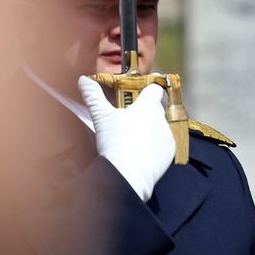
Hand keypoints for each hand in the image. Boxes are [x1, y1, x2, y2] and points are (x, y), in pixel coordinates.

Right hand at [78, 77, 173, 201]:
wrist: (128, 174)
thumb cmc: (115, 143)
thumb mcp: (101, 116)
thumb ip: (93, 95)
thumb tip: (83, 80)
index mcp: (148, 105)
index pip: (155, 88)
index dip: (147, 87)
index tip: (139, 91)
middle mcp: (161, 117)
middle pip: (155, 107)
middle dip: (144, 111)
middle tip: (128, 119)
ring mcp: (167, 135)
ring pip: (159, 125)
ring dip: (150, 128)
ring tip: (133, 138)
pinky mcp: (170, 150)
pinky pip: (164, 142)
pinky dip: (155, 144)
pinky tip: (141, 150)